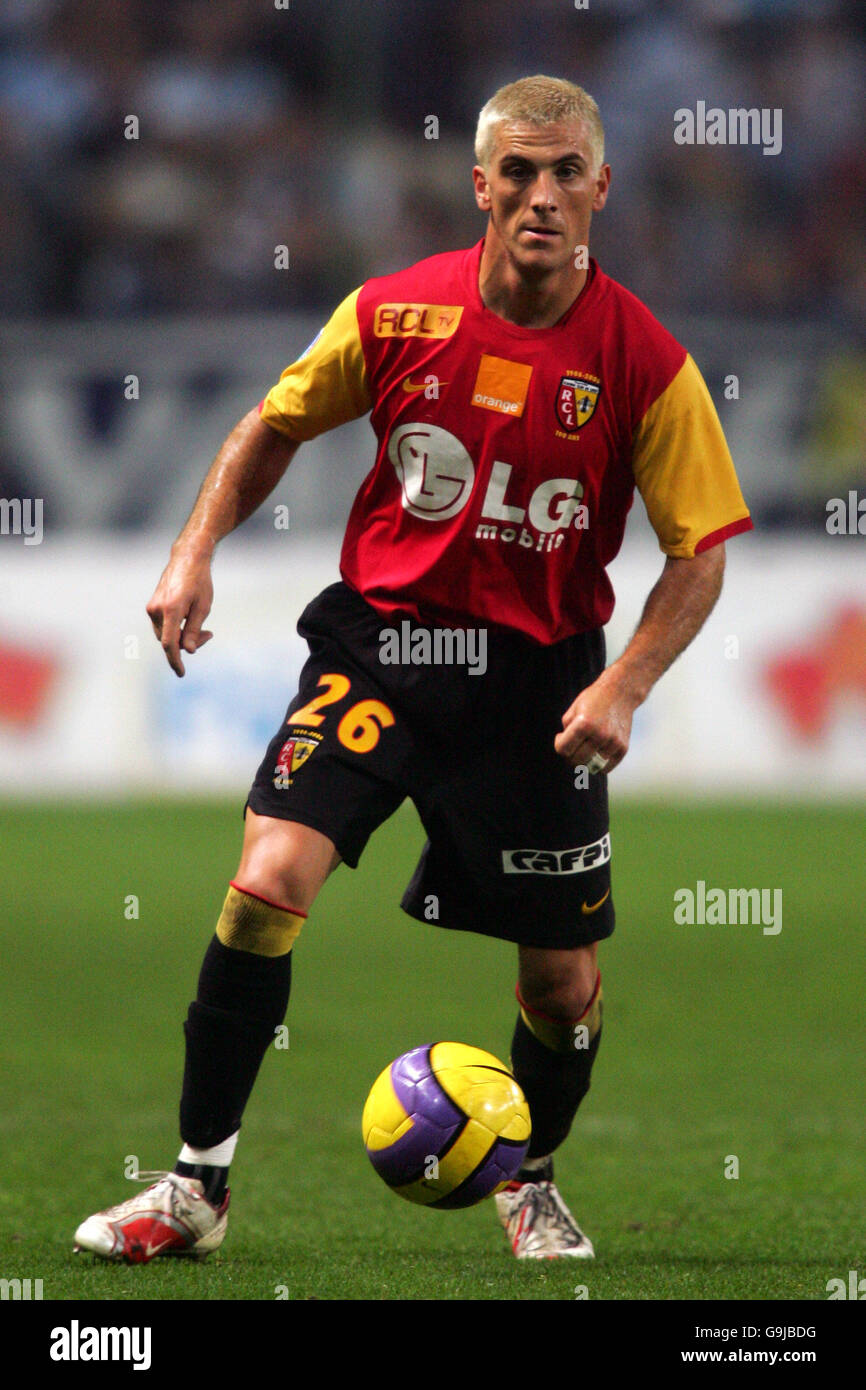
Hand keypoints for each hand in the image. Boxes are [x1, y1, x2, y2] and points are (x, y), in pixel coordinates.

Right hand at [146, 545, 213, 676]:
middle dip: (187, 643)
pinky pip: (163, 626)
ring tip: (203, 628)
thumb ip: (194, 631)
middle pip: (169, 640)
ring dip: (182, 636)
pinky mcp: (152, 606)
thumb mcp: (203, 607)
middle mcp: (157, 610)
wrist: (187, 558)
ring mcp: (152, 607)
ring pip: (165, 634)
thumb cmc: (199, 581)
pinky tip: (190, 620)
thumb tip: (187, 651)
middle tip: (209, 635)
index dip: (175, 661)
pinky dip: (176, 628)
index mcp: (171, 610)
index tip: (181, 673)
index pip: (169, 643)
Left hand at [554, 666, 638, 774]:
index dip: (559, 744)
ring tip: (583, 749)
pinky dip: (597, 765)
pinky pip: (605, 768)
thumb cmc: (594, 700)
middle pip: (576, 760)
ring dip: (583, 761)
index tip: (562, 736)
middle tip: (572, 745)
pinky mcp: (623, 748)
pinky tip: (595, 753)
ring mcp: (613, 743)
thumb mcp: (573, 711)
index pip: (563, 749)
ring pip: (590, 767)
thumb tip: (567, 752)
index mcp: (584, 724)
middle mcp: (600, 735)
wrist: (621, 692)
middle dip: (569, 755)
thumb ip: (566, 732)